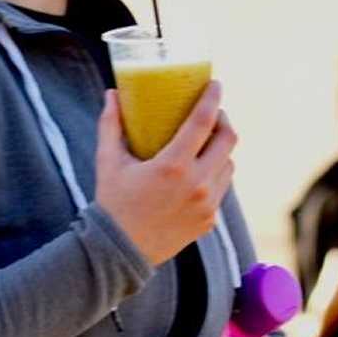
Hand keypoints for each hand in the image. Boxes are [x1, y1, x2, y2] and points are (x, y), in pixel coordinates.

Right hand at [95, 84, 236, 266]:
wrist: (119, 252)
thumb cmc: (112, 203)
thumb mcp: (108, 161)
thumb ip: (111, 125)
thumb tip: (112, 94)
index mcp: (173, 166)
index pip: (203, 122)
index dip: (212, 98)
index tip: (215, 84)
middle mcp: (197, 184)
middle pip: (228, 140)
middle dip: (223, 120)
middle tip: (212, 113)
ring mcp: (207, 205)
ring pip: (229, 164)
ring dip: (221, 148)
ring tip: (206, 142)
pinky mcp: (209, 220)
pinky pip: (222, 188)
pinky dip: (215, 174)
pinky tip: (200, 170)